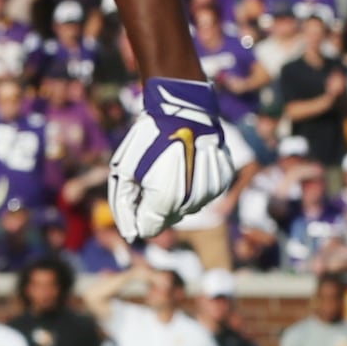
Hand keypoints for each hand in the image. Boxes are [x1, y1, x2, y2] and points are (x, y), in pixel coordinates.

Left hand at [110, 78, 252, 240]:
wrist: (182, 109)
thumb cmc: (148, 140)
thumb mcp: (123, 172)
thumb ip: (124, 208)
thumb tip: (131, 236)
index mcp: (166, 201)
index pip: (148, 228)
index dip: (137, 213)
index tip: (136, 191)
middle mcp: (192, 202)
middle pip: (168, 219)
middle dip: (156, 203)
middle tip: (152, 173)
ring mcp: (211, 192)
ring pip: (188, 207)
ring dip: (177, 195)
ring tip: (171, 165)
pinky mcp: (222, 180)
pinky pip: (204, 194)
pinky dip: (194, 184)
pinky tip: (189, 163)